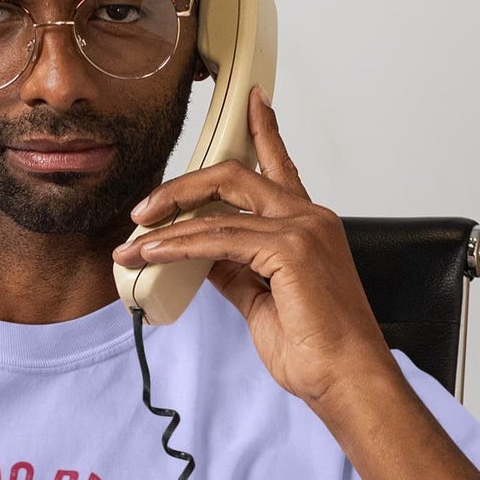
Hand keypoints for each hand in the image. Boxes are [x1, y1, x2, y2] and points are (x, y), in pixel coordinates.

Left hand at [112, 88, 395, 410]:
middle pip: (236, 175)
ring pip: (220, 206)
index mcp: (309, 225)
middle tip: (144, 208)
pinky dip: (180, 245)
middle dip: (182, 186)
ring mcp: (302, 230)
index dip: (263, 132)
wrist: (345, 378)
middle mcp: (309, 217)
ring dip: (169, 223)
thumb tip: (200, 255)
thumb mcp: (261, 300)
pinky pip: (220, 238)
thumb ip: (234, 270)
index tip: (252, 101)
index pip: (278, 167)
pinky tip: (153, 252)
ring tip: (133, 242)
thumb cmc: (316, 348)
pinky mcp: (290, 250)